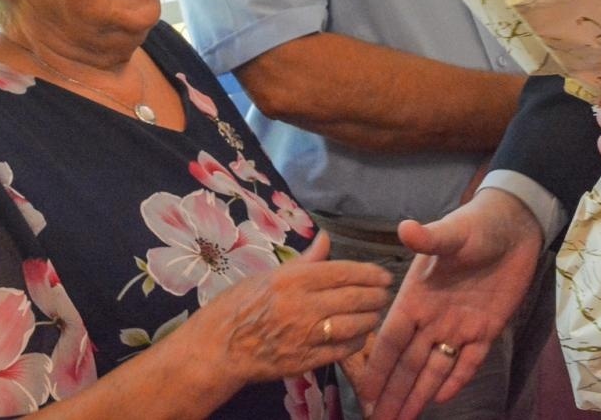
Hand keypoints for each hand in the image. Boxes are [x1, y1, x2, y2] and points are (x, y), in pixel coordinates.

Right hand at [176, 231, 392, 399]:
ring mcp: (305, 335)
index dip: (369, 273)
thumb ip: (305, 261)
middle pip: (354, 298)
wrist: (216, 349)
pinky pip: (341, 351)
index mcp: (293, 279)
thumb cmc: (238, 306)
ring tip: (375, 313)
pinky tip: (359, 336)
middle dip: (376, 295)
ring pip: (353, 325)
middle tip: (384, 293)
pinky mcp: (304, 361)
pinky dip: (356, 343)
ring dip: (370, 319)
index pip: (343, 271)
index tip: (383, 275)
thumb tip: (326, 238)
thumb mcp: (268, 275)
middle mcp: (303, 305)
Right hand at [358, 190, 544, 419]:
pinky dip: (455, 380)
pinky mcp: (486, 330)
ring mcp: (459, 326)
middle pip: (409, 363)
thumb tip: (404, 227)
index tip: (365, 395)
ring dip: (419, 394)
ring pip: (434, 368)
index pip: (392, 340)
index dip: (379, 367)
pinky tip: (442, 399)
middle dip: (395, 393)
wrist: (514, 226)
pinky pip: (468, 362)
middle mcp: (432, 318)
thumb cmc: (477, 225)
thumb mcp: (452, 232)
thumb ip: (429, 238)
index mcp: (416, 297)